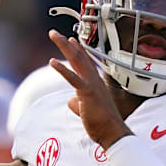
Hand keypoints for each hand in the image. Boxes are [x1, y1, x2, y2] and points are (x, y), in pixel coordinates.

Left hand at [49, 30, 132, 149]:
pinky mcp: (88, 92)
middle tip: (55, 33)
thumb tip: (70, 101)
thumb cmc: (102, 123)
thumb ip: (77, 103)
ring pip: (77, 61)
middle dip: (67, 44)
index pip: (86, 63)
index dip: (78, 50)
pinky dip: (62, 70)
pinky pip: (74, 79)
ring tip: (54, 35)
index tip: (72, 40)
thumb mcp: (87, 110)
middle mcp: (94, 80)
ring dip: (64, 47)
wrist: (113, 132)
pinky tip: (52, 61)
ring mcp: (92, 84)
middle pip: (79, 57)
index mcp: (95, 83)